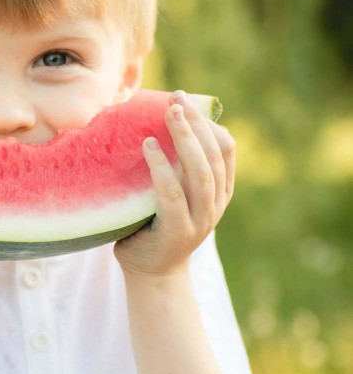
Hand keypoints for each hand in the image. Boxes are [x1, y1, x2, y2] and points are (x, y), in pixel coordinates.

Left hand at [114, 90, 235, 279]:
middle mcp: (216, 204)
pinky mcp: (179, 231)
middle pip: (214, 155)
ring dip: (185, 139)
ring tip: (168, 114)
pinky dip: (161, 168)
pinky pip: (172, 194)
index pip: (225, 149)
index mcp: (220, 192)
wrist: (151, 274)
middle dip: (197, 123)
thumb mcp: (174, 193)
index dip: (208, 122)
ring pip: (200, 172)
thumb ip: (177, 168)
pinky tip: (148, 146)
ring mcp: (201, 220)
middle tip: (176, 99)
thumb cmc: (155, 226)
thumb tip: (158, 121)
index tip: (186, 100)